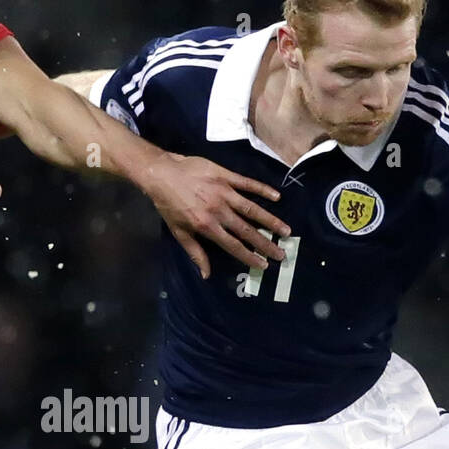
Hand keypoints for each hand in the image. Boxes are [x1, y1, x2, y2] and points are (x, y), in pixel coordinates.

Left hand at [142, 153, 290, 278]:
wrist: (161, 174)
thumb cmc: (168, 205)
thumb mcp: (179, 232)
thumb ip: (195, 253)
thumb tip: (206, 274)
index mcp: (207, 226)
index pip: (233, 245)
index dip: (249, 256)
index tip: (264, 265)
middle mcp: (218, 211)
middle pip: (247, 230)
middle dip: (265, 243)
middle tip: (282, 253)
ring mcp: (224, 192)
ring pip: (252, 209)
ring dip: (271, 220)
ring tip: (287, 230)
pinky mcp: (225, 176)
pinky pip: (247, 184)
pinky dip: (263, 190)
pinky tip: (277, 197)